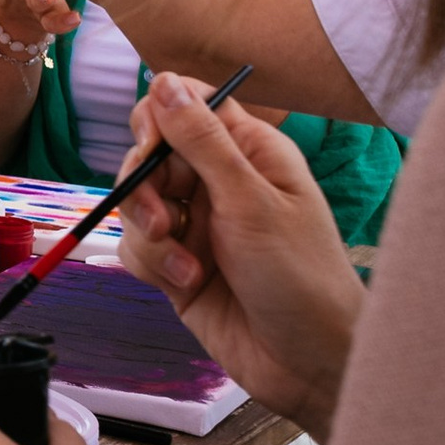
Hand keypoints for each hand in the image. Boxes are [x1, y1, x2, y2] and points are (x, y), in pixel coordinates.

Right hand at [115, 74, 362, 437]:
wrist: (308, 363)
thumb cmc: (300, 276)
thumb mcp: (250, 202)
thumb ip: (202, 141)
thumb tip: (163, 81)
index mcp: (248, 152)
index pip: (188, 104)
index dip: (159, 117)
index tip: (151, 146)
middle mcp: (219, 181)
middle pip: (149, 154)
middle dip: (144, 185)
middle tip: (164, 219)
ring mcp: (197, 224)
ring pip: (136, 202)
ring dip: (149, 232)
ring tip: (183, 263)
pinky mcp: (178, 264)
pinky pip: (138, 247)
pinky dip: (152, 263)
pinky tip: (187, 283)